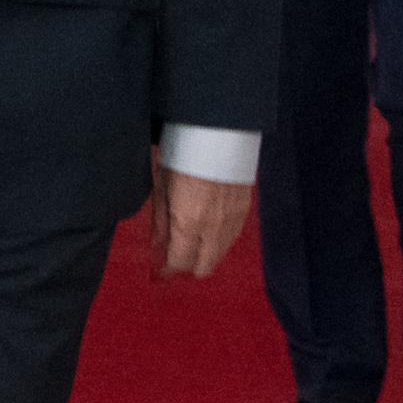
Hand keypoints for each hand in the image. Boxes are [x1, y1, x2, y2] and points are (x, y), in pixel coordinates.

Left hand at [147, 162, 251, 278]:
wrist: (219, 133)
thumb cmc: (186, 153)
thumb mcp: (162, 186)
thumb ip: (161, 220)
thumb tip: (157, 245)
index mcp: (189, 223)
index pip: (180, 262)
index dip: (168, 269)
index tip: (161, 269)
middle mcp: (214, 227)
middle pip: (204, 267)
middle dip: (188, 268)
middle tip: (174, 260)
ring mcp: (232, 220)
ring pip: (220, 254)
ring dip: (205, 255)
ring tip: (189, 244)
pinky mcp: (244, 210)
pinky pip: (231, 237)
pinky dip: (219, 240)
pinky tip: (208, 230)